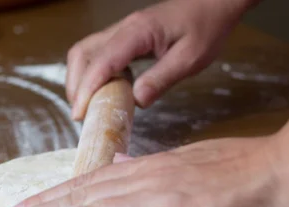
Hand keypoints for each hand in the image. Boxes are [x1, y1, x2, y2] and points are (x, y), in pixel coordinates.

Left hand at [0, 136, 288, 206]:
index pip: (87, 184)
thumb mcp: (187, 163)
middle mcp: (140, 180)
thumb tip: (118, 164)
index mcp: (145, 170)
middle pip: (77, 196)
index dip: (51, 198)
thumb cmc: (240, 174)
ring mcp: (152, 198)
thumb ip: (149, 168)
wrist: (280, 176)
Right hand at [67, 0, 254, 119]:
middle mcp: (123, 29)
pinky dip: (92, 74)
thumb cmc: (206, 28)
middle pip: (82, 53)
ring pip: (85, 52)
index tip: (79, 114)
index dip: (87, 88)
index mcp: (138, 32)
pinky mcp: (124, 37)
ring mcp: (121, 31)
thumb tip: (136, 101)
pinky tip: (104, 90)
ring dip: (80, 79)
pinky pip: (98, 53)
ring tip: (87, 105)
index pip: (102, 61)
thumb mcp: (191, 58)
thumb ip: (162, 79)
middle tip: (80, 114)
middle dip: (76, 85)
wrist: (213, 3)